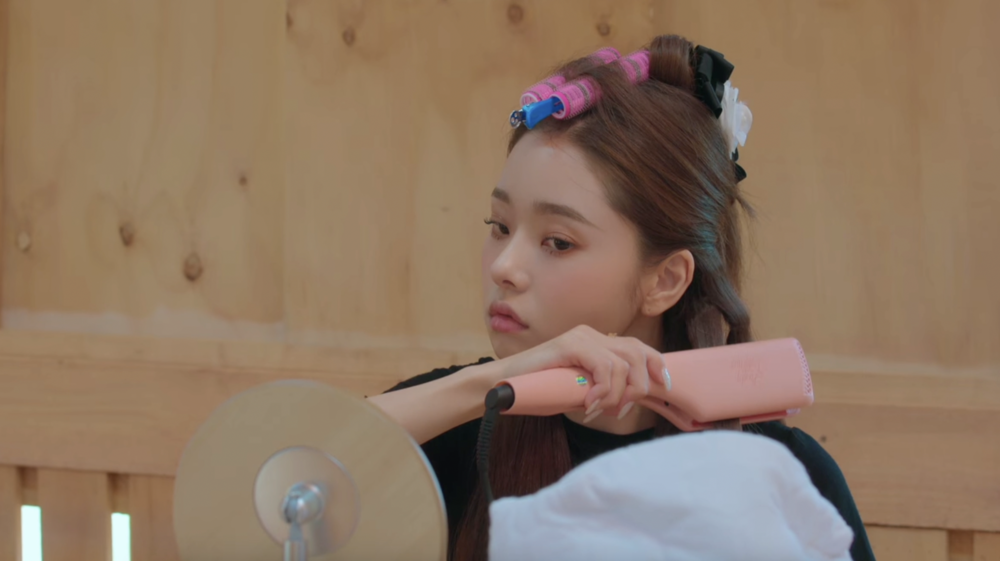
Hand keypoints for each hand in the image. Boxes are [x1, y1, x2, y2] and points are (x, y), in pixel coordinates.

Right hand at [496, 325, 666, 420]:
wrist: (503, 387)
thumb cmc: (539, 391)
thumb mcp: (581, 391)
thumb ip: (604, 390)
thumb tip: (630, 400)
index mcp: (597, 342)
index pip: (638, 348)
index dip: (656, 366)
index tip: (663, 387)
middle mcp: (592, 334)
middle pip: (637, 353)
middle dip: (638, 386)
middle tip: (619, 410)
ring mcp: (581, 337)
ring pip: (623, 364)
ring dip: (616, 394)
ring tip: (597, 409)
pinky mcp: (570, 344)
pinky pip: (604, 367)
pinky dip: (603, 390)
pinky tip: (587, 404)